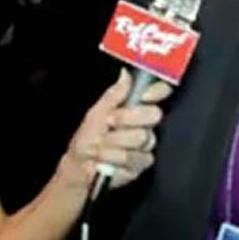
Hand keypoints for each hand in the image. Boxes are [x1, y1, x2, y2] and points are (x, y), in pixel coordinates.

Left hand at [58, 69, 170, 191]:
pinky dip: (115, 157)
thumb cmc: (87, 137)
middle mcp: (145, 124)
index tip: (144, 94)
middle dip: (128, 117)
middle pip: (154, 114)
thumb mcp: (96, 113)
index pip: (157, 93)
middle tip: (110, 122)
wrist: (80, 166)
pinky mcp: (143, 163)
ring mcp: (146, 144)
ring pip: (143, 137)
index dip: (155, 91)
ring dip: (115, 141)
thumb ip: (113, 95)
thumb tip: (125, 73)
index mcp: (135, 107)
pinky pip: (136, 157)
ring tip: (100, 144)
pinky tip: (105, 159)